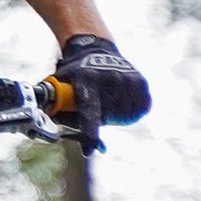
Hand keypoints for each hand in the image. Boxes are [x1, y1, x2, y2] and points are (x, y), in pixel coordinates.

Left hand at [54, 34, 149, 152]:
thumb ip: (61, 113)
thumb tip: (75, 143)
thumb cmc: (74, 75)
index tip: (88, 151)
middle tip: (94, 105)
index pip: (89, 112)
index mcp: (86, 81)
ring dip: (116, 116)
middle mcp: (109, 79)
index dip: (89, 133)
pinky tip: (122, 100)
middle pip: (108, 118)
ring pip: (125, 116)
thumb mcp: (59, 87)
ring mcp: (127, 79)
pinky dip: (132, 111)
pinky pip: (141, 108)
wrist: (95, 49)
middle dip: (100, 119)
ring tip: (106, 100)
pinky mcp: (140, 81)